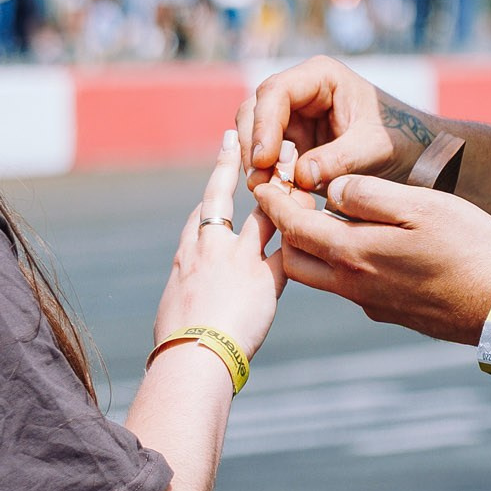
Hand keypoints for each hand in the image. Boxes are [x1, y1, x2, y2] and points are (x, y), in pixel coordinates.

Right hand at [153, 131, 286, 356]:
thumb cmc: (176, 348)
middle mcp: (208, 248)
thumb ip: (185, 304)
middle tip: (236, 135)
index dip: (209, 192)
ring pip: (262, 210)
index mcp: (185, 259)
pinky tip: (316, 207)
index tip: (216, 173)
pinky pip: (290, 244)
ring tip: (291, 158)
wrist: (192, 356)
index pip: (198, 216)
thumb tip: (183, 317)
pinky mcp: (265, 276)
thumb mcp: (173, 317)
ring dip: (278, 185)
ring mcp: (237, 258)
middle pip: (221, 195)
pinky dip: (303, 227)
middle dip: (229, 164)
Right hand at [239, 56, 440, 194]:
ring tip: (268, 193)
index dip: (264, 125)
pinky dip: (269, 175)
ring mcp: (294, 115)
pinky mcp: (293, 140)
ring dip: (257, 164)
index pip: (276, 92)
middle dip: (253, 146)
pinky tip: (279, 196)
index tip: (264, 160)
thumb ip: (339, 160)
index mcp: (322, 76)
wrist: (414, 155)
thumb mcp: (374, 149)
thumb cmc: (400, 141)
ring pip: (255, 133)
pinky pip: (268, 156)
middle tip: (258, 183)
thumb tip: (299, 177)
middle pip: (255, 110)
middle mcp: (301, 90)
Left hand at [250, 170, 490, 343]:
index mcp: (353, 253)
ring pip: (320, 276)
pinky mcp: (387, 312)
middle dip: (284, 229)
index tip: (261, 182)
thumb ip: (369, 195)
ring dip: (310, 249)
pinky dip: (339, 264)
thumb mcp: (419, 206)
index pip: (294, 227)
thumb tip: (332, 190)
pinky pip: (348, 287)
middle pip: (295, 258)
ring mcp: (369, 303)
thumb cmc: (466, 249)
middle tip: (286, 200)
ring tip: (320, 219)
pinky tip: (362, 246)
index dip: (273, 202)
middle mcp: (352, 284)